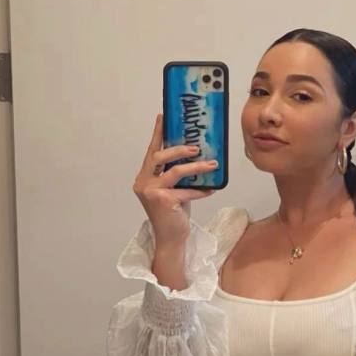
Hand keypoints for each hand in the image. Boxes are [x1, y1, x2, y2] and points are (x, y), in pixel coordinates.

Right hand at [132, 113, 216, 244]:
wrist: (171, 238)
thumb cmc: (173, 213)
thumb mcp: (173, 189)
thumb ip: (175, 174)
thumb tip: (196, 154)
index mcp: (144, 177)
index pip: (151, 151)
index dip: (157, 133)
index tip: (163, 116)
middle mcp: (143, 182)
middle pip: (159, 157)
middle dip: (178, 148)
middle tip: (196, 147)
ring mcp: (151, 192)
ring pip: (175, 172)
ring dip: (196, 167)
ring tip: (211, 164)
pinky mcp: (163, 202)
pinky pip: (186, 191)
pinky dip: (200, 190)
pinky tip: (212, 189)